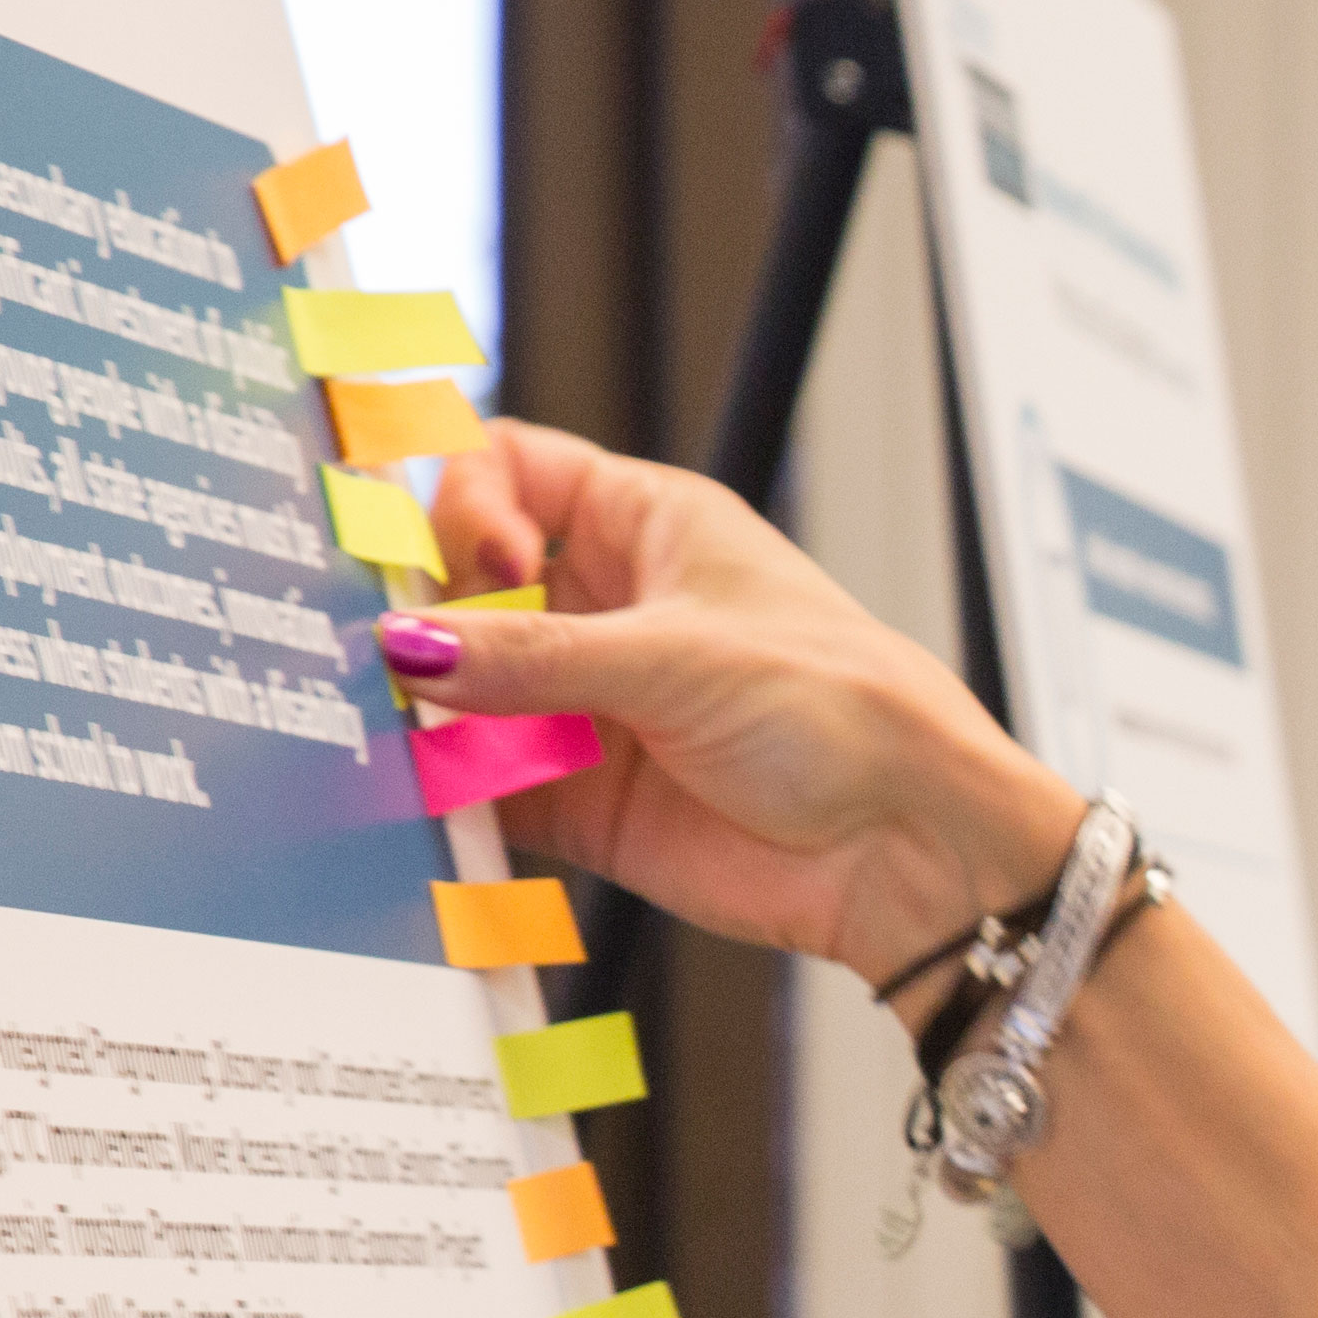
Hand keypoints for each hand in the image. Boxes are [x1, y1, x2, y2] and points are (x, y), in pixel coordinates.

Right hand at [394, 421, 1085, 988]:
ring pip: (457, 686)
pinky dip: (444, 793)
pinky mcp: (577, 799)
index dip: (465, 501)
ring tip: (407, 731)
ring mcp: (583, 703)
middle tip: (406, 658)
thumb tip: (409, 649)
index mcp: (643, 526)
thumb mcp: (681, 659)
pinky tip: (429, 797)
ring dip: (422, 708)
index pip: (503, 467)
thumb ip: (533, 658)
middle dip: (421, 614)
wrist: (911, 850)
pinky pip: (479, 787)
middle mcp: (603, 609)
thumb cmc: (848, 715)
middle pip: (458, 582)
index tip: (487, 565)